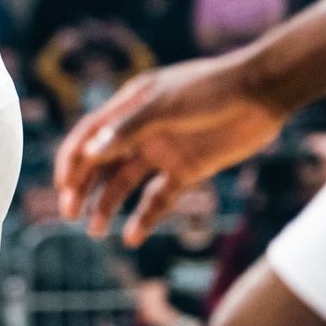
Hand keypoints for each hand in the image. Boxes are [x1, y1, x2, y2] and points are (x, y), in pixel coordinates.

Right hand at [53, 54, 288, 246]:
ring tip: (96, 231)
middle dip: (83, 188)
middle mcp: (140, 131)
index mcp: (128, 107)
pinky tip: (132, 236)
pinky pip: (160, 197)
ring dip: (108, 204)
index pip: (88, 136)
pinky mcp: (188, 169)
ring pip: (126, 183)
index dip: (72, 160)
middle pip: (102, 163)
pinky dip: (145, 217)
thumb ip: (128, 129)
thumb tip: (90, 153)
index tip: (62, 187)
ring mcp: (163, 151)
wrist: (263, 92)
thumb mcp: (165, 106)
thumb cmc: (211, 89)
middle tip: (71, 214)